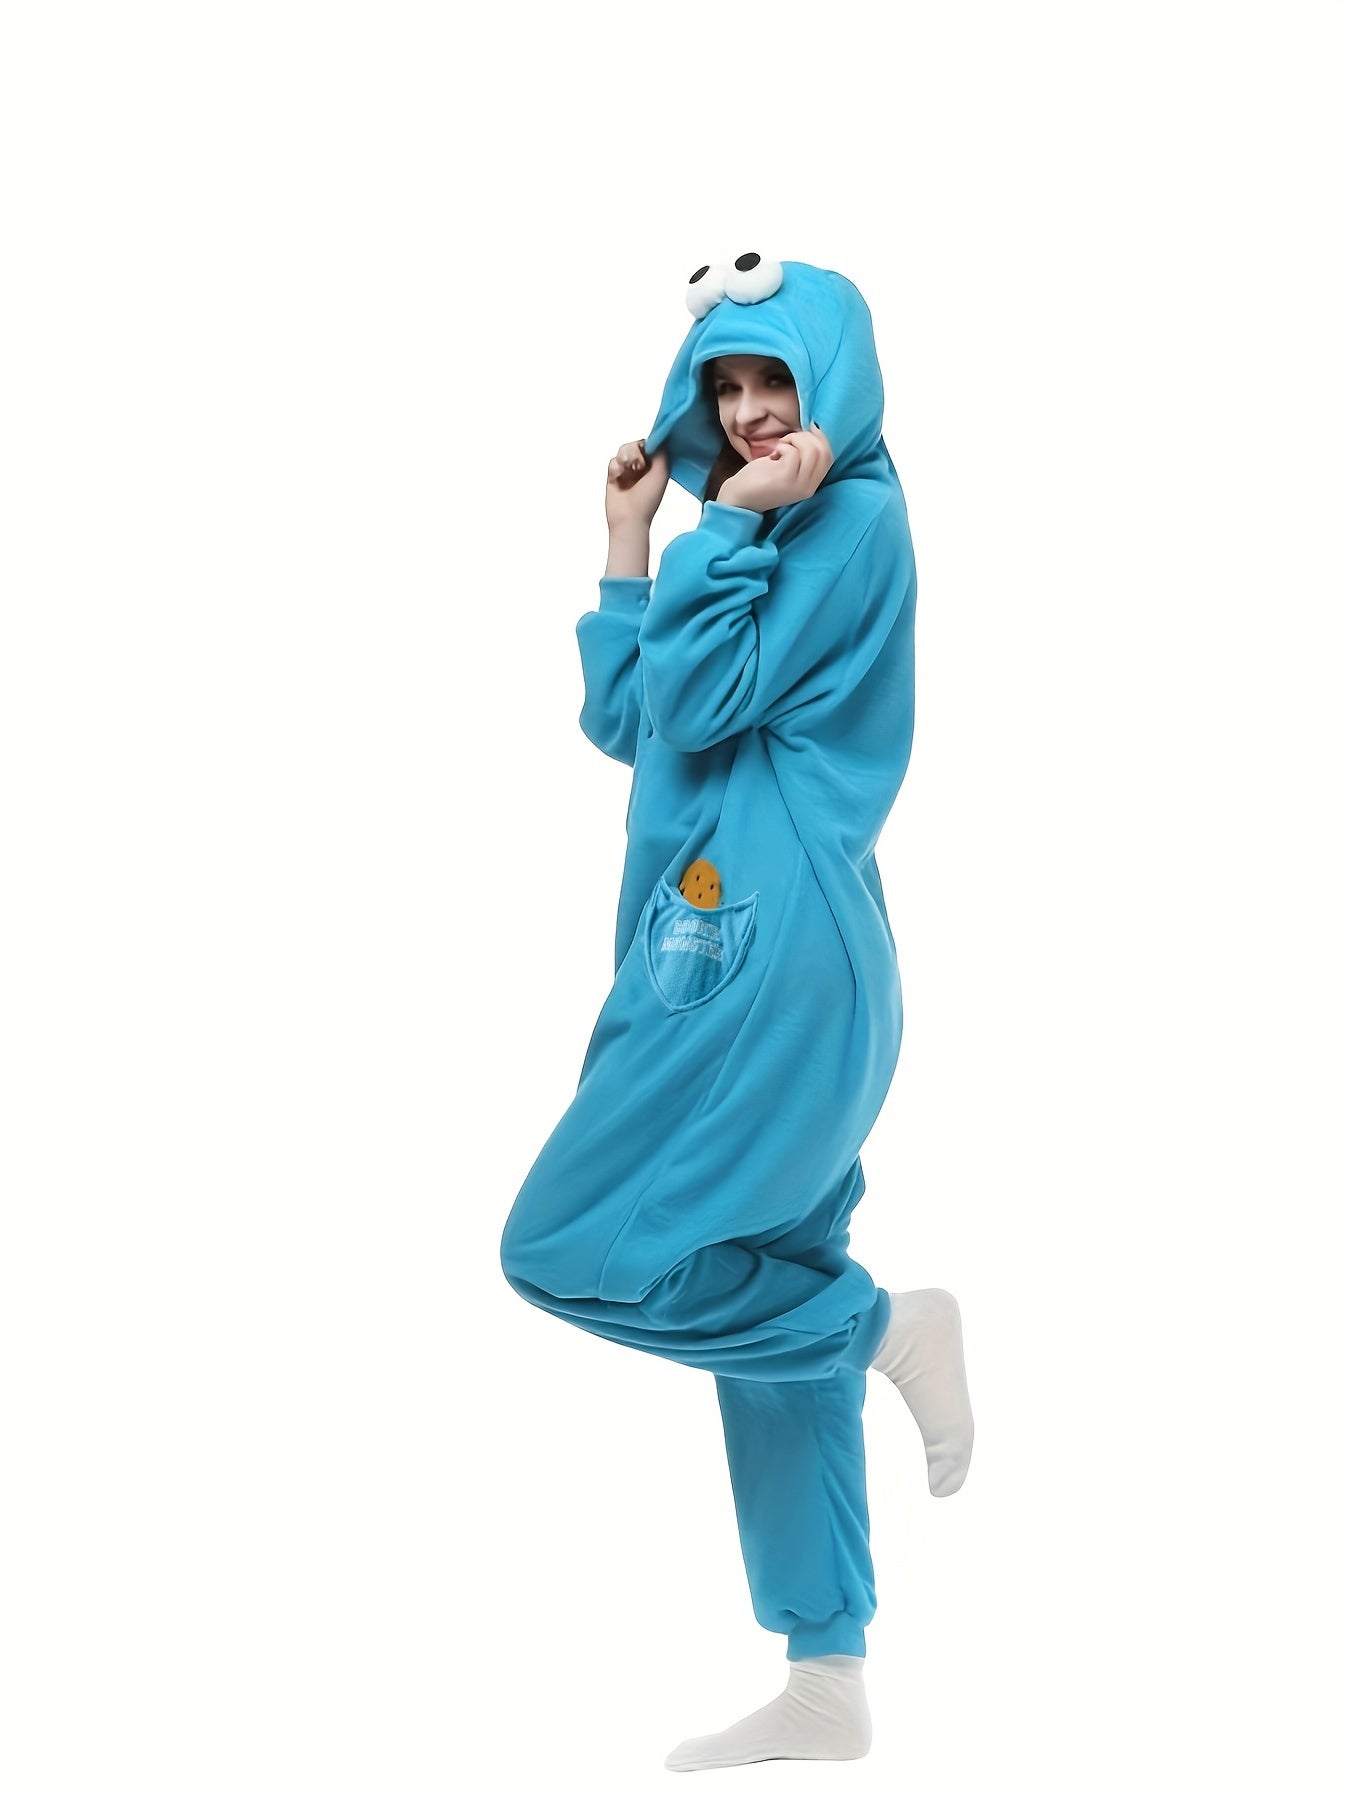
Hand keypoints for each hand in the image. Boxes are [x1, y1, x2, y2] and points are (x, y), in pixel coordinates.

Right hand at [606, 438, 669, 532]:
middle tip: (636, 466)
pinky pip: (612, 461)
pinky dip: (615, 468)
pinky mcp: (614, 476)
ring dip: (624, 459)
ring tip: (627, 472)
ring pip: (622, 451)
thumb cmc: (647, 499)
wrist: (628, 517)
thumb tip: (656, 438)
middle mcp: (642, 468)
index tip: (645, 452)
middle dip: (633, 452)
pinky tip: (618, 479)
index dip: (646, 445)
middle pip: (634, 445)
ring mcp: (628, 472)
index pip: (650, 444)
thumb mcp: (662, 472)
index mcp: (656, 467)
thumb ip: (661, 452)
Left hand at [715, 423, 833, 512]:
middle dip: (805, 437)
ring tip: (780, 445)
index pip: (828, 457)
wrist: (740, 497)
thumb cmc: (762, 478)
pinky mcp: (785, 479)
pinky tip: (772, 454)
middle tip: (787, 440)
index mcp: (812, 484)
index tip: (807, 429)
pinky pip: (793, 453)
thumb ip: (803, 456)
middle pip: (822, 451)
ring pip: (811, 451)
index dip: (820, 438)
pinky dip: (782, 446)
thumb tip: (814, 429)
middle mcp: (809, 487)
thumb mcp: (788, 467)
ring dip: (794, 439)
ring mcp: (798, 485)